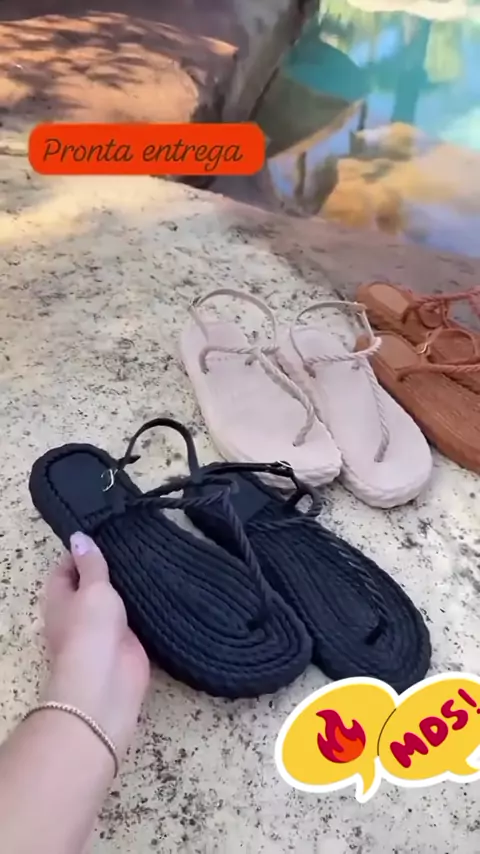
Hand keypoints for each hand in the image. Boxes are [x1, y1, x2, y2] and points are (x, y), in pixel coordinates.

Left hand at [42, 532, 149, 760]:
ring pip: (117, 600)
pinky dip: (147, 605)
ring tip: (154, 557)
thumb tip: (79, 537)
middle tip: (137, 542)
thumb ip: (91, 563)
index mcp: (61, 598)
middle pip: (93, 583)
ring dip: (132, 585)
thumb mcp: (92, 588)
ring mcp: (103, 628)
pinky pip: (137, 618)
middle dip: (112, 566)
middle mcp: (79, 612)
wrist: (107, 681)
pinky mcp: (127, 641)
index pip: (67, 567)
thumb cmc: (91, 629)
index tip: (108, 533)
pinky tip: (164, 586)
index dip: (84, 551)